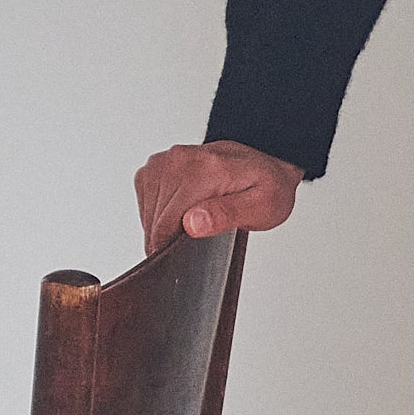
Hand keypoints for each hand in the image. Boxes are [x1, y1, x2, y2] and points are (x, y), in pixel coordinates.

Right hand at [135, 139, 303, 256]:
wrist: (266, 164)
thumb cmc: (268, 186)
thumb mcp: (263, 207)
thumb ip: (228, 215)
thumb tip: (192, 223)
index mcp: (204, 170)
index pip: (166, 223)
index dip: (172, 248)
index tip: (189, 254)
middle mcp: (179, 160)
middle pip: (154, 220)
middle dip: (172, 237)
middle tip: (204, 233)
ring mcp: (165, 160)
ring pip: (148, 213)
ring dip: (165, 225)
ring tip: (198, 218)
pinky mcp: (156, 166)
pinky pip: (146, 201)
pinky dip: (159, 213)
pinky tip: (184, 211)